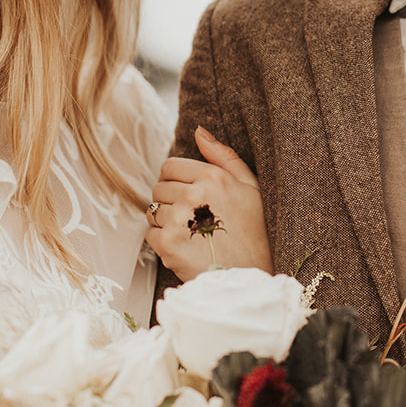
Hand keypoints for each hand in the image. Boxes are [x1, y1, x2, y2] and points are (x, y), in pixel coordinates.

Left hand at [147, 126, 271, 280]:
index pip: (170, 166)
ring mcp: (178, 220)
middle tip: (193, 218)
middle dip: (171, 200)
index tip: (189, 196)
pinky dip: (162, 241)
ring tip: (190, 233)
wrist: (252, 276)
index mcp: (213, 177)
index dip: (176, 180)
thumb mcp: (250, 187)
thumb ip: (224, 156)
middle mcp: (193, 195)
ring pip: (152, 211)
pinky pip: (150, 234)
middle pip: (159, 188)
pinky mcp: (168, 244)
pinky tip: (185, 246)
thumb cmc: (255, 231)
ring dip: (166, 221)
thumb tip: (198, 131)